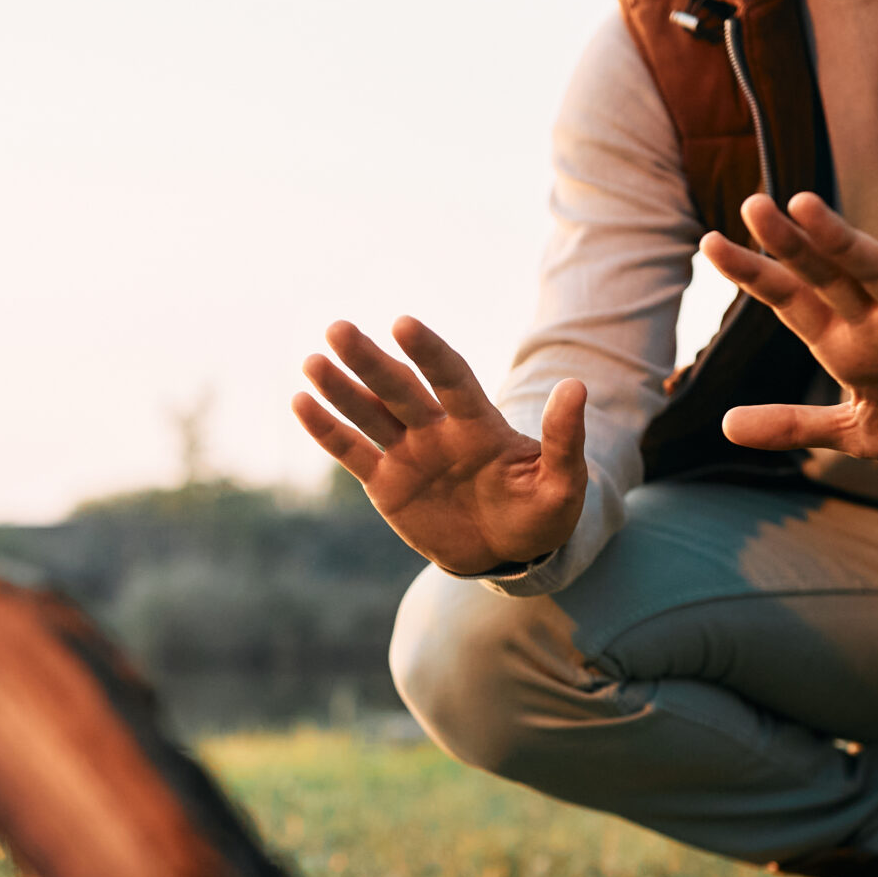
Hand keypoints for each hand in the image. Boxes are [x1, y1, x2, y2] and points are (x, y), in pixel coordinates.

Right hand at [291, 316, 586, 573]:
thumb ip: (564, 440)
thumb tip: (577, 387)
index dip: (428, 352)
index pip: (451, 377)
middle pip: (399, 388)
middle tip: (338, 328)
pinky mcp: (386, 484)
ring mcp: (408, 454)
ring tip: (312, 361)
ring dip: (340, 389)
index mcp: (478, 424)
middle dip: (370, 361)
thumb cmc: (540, 513)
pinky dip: (326, 430)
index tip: (404, 324)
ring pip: (369, 414)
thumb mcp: (562, 483)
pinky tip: (300, 401)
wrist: (508, 552)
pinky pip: (352, 453)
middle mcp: (437, 430)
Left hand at [704, 193, 877, 464]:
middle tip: (752, 206)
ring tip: (803, 205)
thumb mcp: (855, 432)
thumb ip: (794, 425)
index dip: (753, 273)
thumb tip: (725, 426)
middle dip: (789, 244)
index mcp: (845, 341)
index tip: (708, 243)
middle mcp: (876, 319)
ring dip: (840, 241)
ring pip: (873, 271)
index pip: (790, 300)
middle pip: (824, 275)